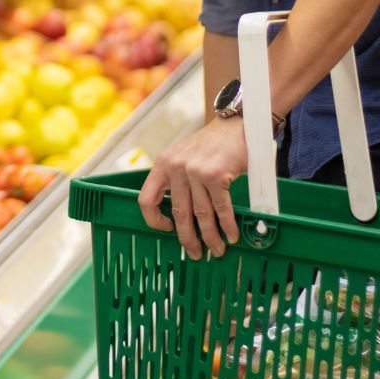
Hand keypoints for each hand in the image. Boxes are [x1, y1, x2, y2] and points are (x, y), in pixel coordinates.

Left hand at [138, 116, 246, 257]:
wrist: (233, 125)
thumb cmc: (209, 145)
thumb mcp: (182, 156)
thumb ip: (176, 180)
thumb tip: (179, 217)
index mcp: (162, 165)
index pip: (146, 199)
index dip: (153, 220)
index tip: (167, 230)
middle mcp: (175, 168)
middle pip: (178, 214)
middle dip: (187, 239)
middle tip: (195, 253)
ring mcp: (195, 171)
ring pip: (200, 214)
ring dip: (210, 237)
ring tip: (217, 250)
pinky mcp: (215, 175)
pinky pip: (220, 208)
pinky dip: (227, 225)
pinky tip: (231, 235)